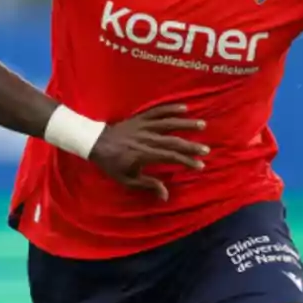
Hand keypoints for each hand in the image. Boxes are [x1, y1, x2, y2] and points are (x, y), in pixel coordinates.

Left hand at [89, 104, 207, 199]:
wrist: (95, 142)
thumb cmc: (111, 163)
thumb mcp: (127, 179)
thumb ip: (147, 185)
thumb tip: (165, 195)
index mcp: (144, 154)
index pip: (170, 157)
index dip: (186, 161)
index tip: (199, 165)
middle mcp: (146, 138)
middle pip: (173, 141)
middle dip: (191, 146)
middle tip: (206, 149)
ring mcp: (143, 126)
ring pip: (168, 123)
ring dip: (186, 124)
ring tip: (202, 125)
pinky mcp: (139, 117)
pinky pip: (157, 111)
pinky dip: (170, 108)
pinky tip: (183, 107)